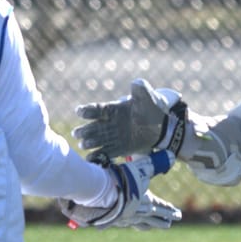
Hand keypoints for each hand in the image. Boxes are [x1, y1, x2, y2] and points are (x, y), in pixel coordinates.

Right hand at [59, 151, 181, 229]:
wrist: (98, 192)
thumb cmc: (122, 180)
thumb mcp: (141, 168)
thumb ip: (155, 163)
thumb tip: (171, 156)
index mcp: (147, 204)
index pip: (162, 208)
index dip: (170, 211)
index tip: (178, 215)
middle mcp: (137, 215)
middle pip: (152, 220)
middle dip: (161, 221)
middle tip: (168, 224)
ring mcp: (123, 219)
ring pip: (137, 224)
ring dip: (145, 225)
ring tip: (148, 227)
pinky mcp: (110, 220)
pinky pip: (120, 223)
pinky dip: (123, 223)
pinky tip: (121, 223)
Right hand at [73, 80, 188, 161]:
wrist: (162, 126)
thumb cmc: (152, 108)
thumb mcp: (147, 96)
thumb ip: (140, 89)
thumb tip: (135, 83)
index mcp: (113, 110)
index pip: (97, 109)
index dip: (88, 111)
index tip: (79, 112)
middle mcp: (111, 123)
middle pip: (94, 127)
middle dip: (85, 130)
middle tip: (77, 133)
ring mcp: (114, 137)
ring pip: (98, 140)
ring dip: (90, 143)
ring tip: (83, 144)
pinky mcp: (120, 148)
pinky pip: (107, 152)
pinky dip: (98, 155)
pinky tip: (90, 158)